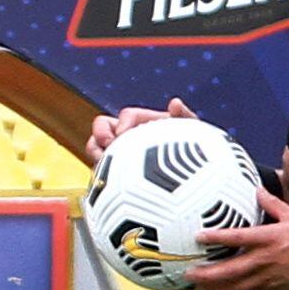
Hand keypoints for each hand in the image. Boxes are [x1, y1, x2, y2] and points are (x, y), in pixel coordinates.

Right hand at [83, 99, 197, 166]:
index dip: (123, 123)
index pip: (126, 115)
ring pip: (96, 149)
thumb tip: (175, 103)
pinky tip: (111, 185)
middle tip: (107, 150)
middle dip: (100, 136)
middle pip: (101, 128)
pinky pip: (101, 172)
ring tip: (105, 166)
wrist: (191, 177)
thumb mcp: (191, 131)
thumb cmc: (192, 150)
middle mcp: (127, 135)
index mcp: (143, 122)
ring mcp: (118, 154)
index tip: (125, 135)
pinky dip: (101, 175)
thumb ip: (184, 116)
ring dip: (97, 155)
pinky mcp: (114, 174)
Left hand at [187, 187, 288, 289]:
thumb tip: (258, 190)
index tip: (198, 237)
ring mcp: (266, 278)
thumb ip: (273, 204)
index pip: (236, 238)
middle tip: (189, 273)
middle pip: (229, 270)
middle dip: (207, 273)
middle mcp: (263, 260)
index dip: (216, 237)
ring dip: (215, 288)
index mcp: (268, 239)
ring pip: (235, 286)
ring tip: (199, 286)